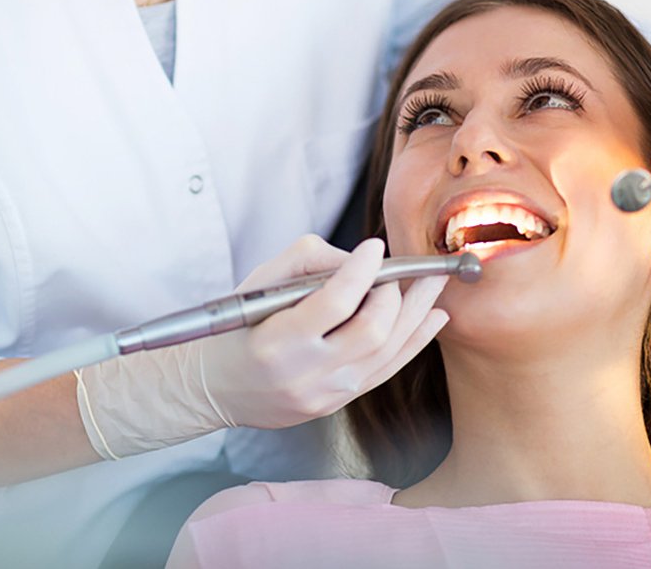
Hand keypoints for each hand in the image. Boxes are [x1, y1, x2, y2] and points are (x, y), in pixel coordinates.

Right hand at [200, 236, 449, 428]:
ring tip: (433, 284)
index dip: (361, 271)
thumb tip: (358, 261)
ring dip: (416, 313)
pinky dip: (415, 340)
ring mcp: (325, 393)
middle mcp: (305, 373)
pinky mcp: (338, 403)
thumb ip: (307, 261)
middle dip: (396, 294)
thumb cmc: (237, 329)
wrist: (217, 387)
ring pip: (388, 351)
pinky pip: (387, 370)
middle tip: (401, 271)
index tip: (374, 247)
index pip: (334, 302)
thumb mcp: (258, 284)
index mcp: (277, 342)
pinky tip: (432, 318)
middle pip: (371, 330)